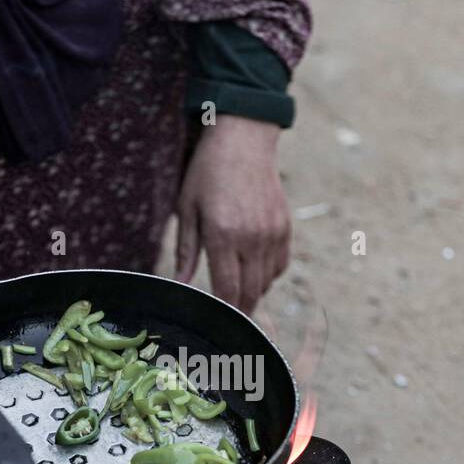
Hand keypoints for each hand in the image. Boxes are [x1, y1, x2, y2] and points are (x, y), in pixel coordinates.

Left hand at [175, 115, 290, 312]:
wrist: (244, 138)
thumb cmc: (207, 172)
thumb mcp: (187, 209)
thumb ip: (186, 251)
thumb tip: (179, 286)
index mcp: (223, 235)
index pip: (227, 290)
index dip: (223, 313)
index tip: (214, 325)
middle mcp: (252, 239)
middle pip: (250, 293)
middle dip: (239, 312)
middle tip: (228, 325)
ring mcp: (272, 234)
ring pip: (266, 283)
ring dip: (252, 295)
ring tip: (237, 299)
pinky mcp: (285, 228)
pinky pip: (279, 266)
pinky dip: (267, 276)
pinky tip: (252, 273)